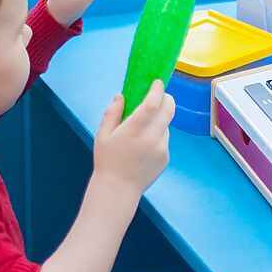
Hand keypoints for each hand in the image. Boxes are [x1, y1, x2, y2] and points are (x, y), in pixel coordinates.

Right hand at [92, 80, 174, 199]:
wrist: (118, 189)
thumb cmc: (107, 161)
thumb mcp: (102, 134)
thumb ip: (112, 112)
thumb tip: (122, 96)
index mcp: (135, 130)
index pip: (153, 103)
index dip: (157, 90)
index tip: (157, 82)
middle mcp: (152, 138)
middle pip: (169, 110)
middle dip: (167, 99)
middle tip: (161, 95)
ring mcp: (162, 149)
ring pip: (166, 126)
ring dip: (159, 121)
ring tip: (141, 131)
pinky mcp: (166, 158)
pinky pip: (164, 140)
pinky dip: (157, 136)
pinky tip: (143, 148)